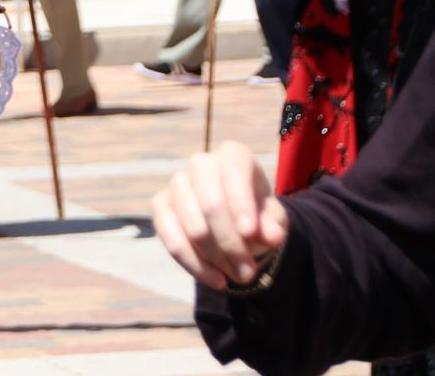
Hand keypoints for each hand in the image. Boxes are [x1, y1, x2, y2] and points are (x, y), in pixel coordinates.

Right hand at [152, 140, 289, 290]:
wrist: (234, 219)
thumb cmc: (256, 213)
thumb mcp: (273, 217)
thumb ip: (274, 224)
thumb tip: (272, 236)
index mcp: (232, 156)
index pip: (233, 175)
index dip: (240, 204)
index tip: (251, 234)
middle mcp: (200, 164)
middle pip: (211, 205)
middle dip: (231, 244)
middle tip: (249, 273)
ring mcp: (177, 184)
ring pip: (193, 227)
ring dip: (217, 259)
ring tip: (239, 277)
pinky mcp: (160, 206)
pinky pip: (171, 240)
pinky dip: (194, 265)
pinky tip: (216, 280)